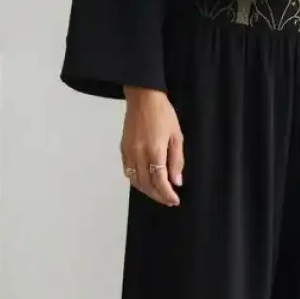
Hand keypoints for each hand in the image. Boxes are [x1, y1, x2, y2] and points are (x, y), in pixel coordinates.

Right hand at [121, 87, 184, 206]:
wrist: (143, 97)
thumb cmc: (163, 113)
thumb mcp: (177, 135)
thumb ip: (176, 160)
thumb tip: (176, 181)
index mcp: (154, 151)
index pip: (160, 181)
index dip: (167, 194)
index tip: (175, 200)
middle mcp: (139, 154)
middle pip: (146, 184)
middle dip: (158, 196)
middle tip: (168, 200)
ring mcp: (129, 152)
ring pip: (135, 181)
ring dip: (147, 191)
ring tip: (158, 193)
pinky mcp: (123, 148)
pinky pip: (127, 171)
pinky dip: (136, 180)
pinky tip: (144, 181)